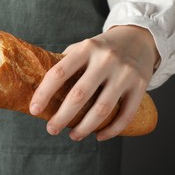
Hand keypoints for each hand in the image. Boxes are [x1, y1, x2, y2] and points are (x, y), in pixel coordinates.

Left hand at [29, 25, 159, 140]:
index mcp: (85, 49)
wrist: (139, 38)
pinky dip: (111, 130)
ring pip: (102, 109)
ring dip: (84, 128)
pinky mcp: (140, 85)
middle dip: (62, 117)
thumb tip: (40, 86)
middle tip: (51, 129)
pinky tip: (99, 136)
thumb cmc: (102, 48)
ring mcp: (124, 73)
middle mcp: (105, 60)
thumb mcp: (83, 47)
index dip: (43, 94)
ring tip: (73, 136)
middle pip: (79, 95)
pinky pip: (125, 114)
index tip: (34, 110)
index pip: (58, 73)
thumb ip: (65, 63)